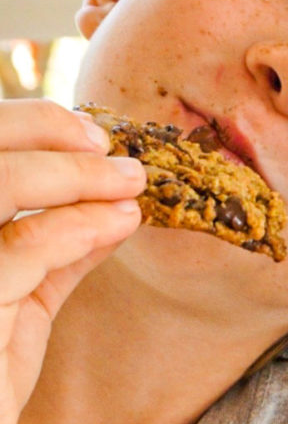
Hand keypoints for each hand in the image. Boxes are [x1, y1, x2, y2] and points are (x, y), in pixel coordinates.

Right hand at [0, 100, 145, 423]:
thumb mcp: (26, 299)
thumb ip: (60, 250)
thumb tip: (117, 203)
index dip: (26, 124)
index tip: (90, 131)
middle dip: (46, 132)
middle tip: (110, 145)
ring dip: (74, 175)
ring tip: (131, 180)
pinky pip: (20, 248)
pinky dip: (77, 225)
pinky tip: (119, 220)